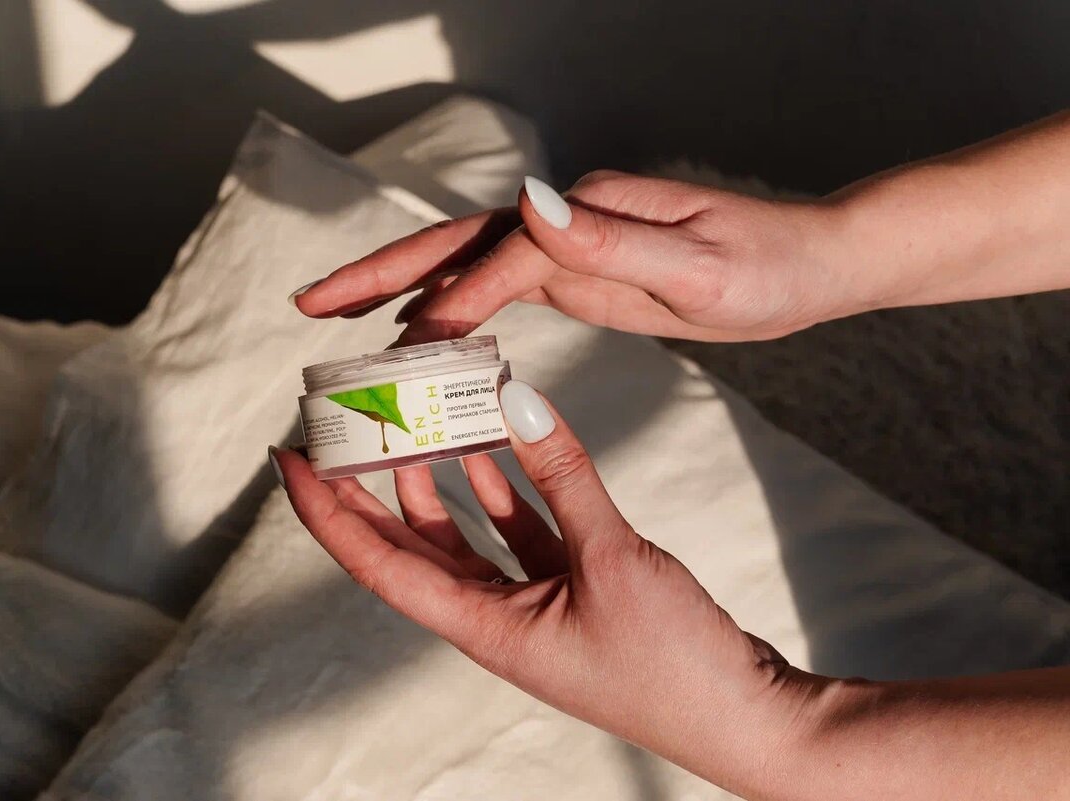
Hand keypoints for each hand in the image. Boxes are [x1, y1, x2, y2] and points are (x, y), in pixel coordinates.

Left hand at [271, 381, 823, 797]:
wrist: (742, 713)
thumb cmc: (673, 662)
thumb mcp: (613, 556)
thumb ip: (563, 474)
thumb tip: (515, 399)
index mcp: (480, 627)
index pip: (376, 562)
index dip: (327, 511)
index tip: (289, 457)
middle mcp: (491, 618)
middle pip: (407, 544)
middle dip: (372, 485)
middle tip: (349, 424)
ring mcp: (529, 606)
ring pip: (463, 532)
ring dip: (440, 477)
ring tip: (416, 417)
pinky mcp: (570, 591)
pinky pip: (518, 528)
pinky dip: (505, 485)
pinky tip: (496, 440)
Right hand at [291, 171, 862, 343]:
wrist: (810, 264)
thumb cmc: (766, 267)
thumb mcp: (699, 266)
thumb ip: (613, 239)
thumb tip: (530, 200)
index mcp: (590, 212)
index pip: (502, 255)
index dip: (453, 297)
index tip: (408, 345)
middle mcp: (567, 219)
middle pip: (454, 241)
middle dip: (378, 271)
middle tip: (309, 302)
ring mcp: (569, 241)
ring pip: (466, 264)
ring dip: (401, 288)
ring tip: (342, 321)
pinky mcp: (579, 268)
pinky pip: (497, 287)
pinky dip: (451, 306)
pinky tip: (426, 329)